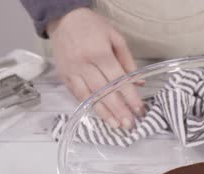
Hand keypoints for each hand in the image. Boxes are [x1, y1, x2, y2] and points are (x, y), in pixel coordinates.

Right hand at [48, 8, 143, 128]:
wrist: (64, 18)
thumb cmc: (92, 26)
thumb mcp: (115, 38)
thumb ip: (127, 61)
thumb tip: (138, 83)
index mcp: (99, 53)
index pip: (118, 80)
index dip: (130, 97)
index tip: (139, 110)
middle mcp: (84, 64)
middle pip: (104, 92)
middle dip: (118, 110)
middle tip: (129, 124)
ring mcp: (72, 71)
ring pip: (88, 96)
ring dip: (103, 113)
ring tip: (115, 125)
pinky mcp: (64, 76)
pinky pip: (77, 95)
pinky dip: (88, 106)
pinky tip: (99, 115)